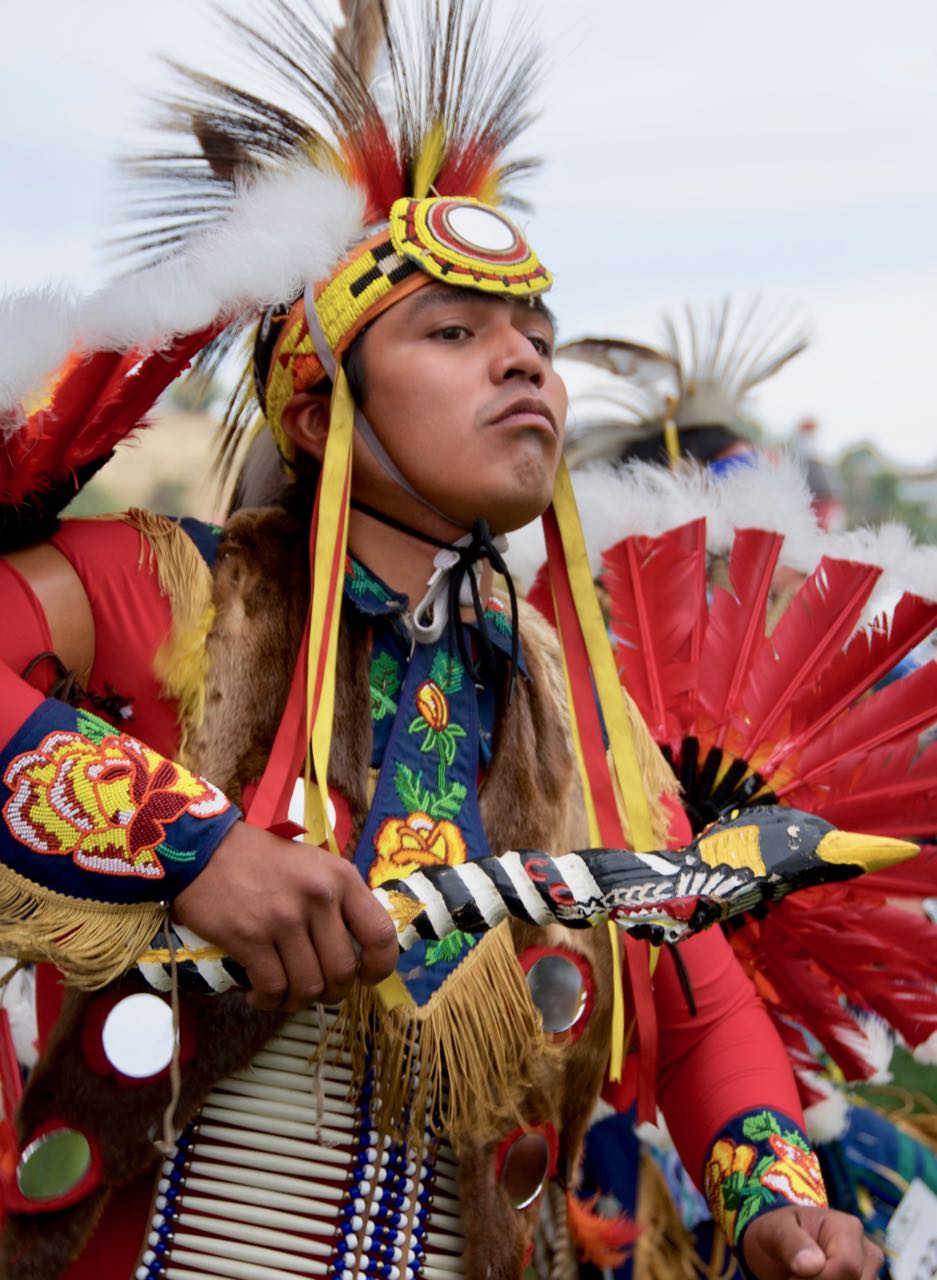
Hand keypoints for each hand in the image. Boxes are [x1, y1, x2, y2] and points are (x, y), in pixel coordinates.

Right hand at [173, 821, 398, 1010]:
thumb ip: (339, 901)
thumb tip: (359, 950)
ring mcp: (284, 918)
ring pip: (308, 986)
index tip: (366, 978)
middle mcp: (318, 898)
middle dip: (332, 992)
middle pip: (342, 971)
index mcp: (341, 878)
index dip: (380, 967)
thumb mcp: (314, 865)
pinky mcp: (250, 937)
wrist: (206, 850)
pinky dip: (268, 1000)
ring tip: (284, 993)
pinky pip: (273, 988)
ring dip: (297, 1001)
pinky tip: (259, 994)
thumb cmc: (263, 861)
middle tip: (315, 989)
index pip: (381, 933)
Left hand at [741, 1207, 882, 1279]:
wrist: (780, 1245)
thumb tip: (812, 1265)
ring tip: (800, 1277)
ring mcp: (869, 1274)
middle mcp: (866, 1252)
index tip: (791, 1278)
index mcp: (848, 1228)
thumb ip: (791, 1242)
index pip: (847, 1266)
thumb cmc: (777, 1232)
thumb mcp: (775, 1230)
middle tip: (793, 1277)